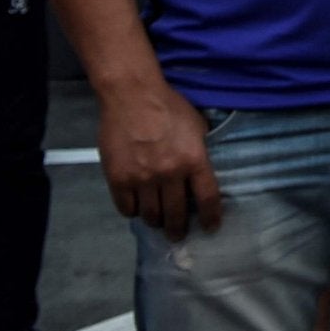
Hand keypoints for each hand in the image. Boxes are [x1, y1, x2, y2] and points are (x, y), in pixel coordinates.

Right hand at [99, 76, 222, 238]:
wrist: (132, 96)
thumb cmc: (169, 106)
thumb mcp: (197, 126)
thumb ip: (200, 151)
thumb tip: (202, 173)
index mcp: (194, 159)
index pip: (207, 198)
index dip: (210, 217)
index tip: (211, 227)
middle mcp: (170, 174)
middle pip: (176, 214)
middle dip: (178, 229)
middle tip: (178, 234)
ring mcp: (142, 178)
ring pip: (151, 215)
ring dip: (156, 221)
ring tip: (158, 221)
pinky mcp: (118, 179)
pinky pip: (126, 208)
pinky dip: (133, 212)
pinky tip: (137, 208)